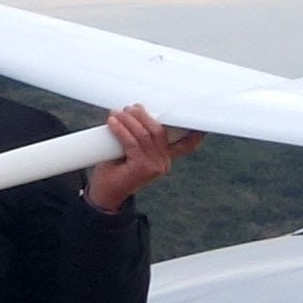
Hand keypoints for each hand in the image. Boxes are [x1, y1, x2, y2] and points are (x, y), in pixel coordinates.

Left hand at [85, 104, 203, 210]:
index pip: (185, 145)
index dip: (193, 133)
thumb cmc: (116, 169)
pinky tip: (112, 122)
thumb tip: (138, 110)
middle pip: (159, 131)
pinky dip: (121, 129)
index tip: (197, 120)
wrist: (105, 194)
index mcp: (165, 159)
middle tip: (128, 109)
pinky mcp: (142, 168)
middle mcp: (164, 163)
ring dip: (129, 120)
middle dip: (143, 116)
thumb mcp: (132, 150)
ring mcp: (154, 167)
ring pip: (144, 134)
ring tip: (117, 113)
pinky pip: (132, 142)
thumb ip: (141, 137)